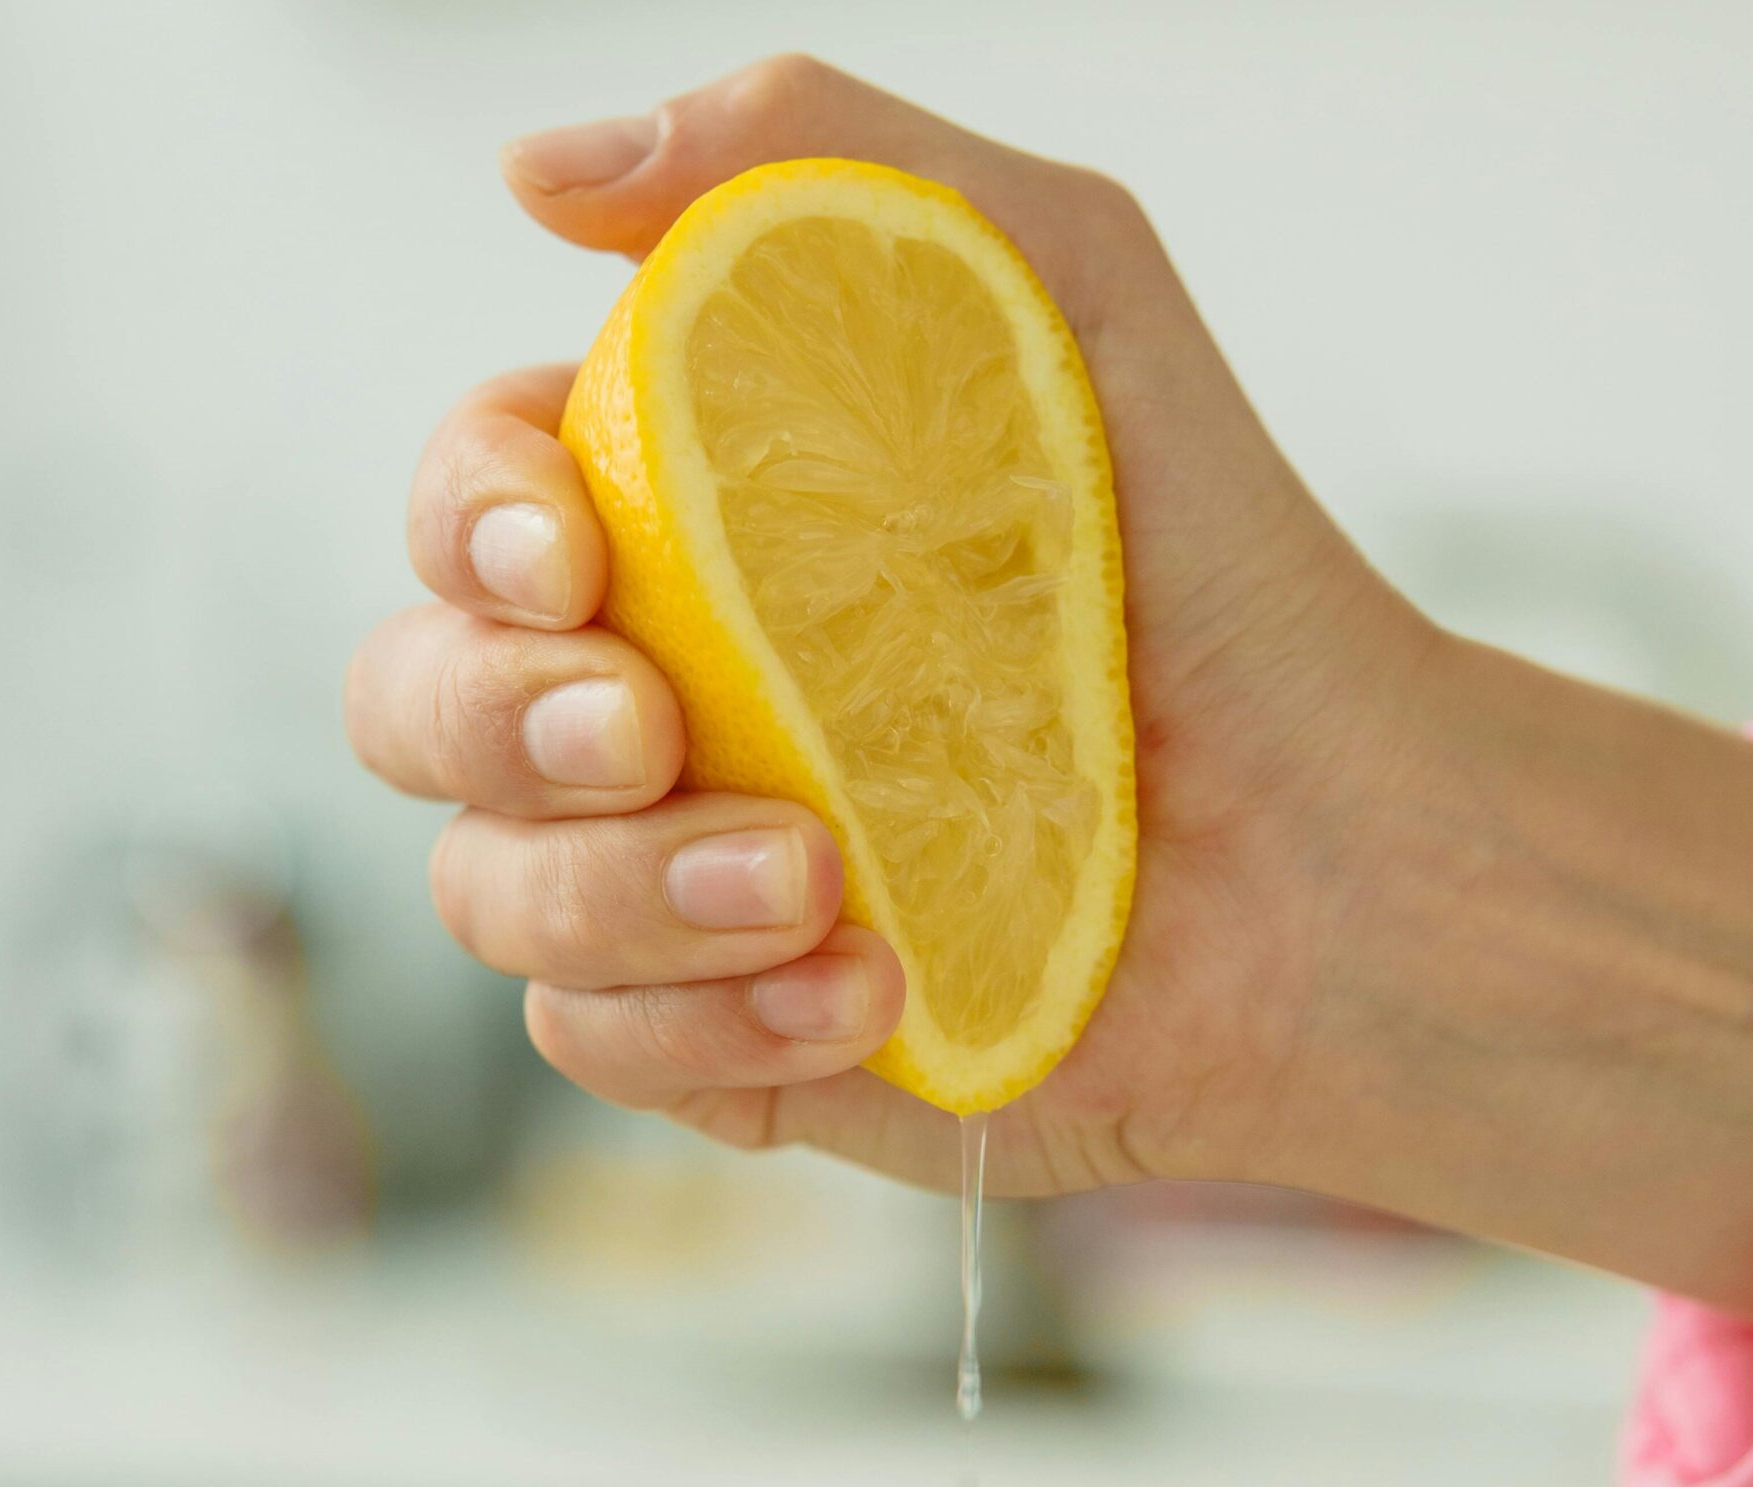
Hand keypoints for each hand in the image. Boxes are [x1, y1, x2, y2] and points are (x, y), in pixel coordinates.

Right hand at [348, 56, 1752, 1338]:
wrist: (1335, 861)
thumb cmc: (1210, 576)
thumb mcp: (1056, 285)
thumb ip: (815, 171)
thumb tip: (544, 169)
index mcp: (691, 530)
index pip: (469, 511)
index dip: (465, 527)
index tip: (570, 553)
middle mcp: (660, 709)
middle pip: (416, 712)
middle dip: (494, 722)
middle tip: (650, 731)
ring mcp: (683, 886)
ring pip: (489, 899)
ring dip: (622, 897)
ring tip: (823, 882)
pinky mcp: (737, 1042)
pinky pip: (603, 1051)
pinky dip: (707, 1027)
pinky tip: (866, 987)